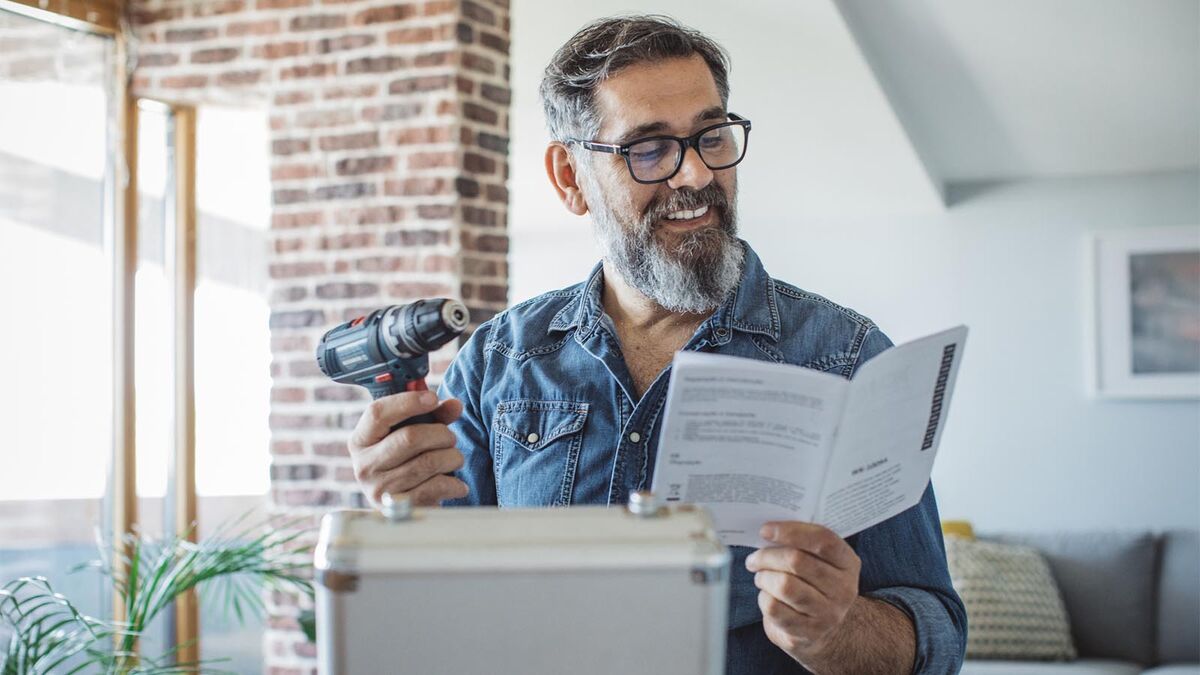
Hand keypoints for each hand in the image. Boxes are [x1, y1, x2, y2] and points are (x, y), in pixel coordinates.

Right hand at [347, 391, 468, 506]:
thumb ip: (434, 415)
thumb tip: (455, 405)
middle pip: (409, 438)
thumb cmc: (407, 461)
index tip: (432, 398)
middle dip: (440, 434)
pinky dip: (454, 483)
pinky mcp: (398, 509)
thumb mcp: (414, 432)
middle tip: (450, 438)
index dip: (408, 402)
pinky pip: (434, 487)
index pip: (377, 413)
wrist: (403, 506)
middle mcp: (364, 465)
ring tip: (455, 458)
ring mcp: (379, 489)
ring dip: (451, 457)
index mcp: (361, 440)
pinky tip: (456, 484)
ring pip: (427, 462)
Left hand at [745, 521, 861, 662]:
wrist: (823, 629)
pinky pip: (774, 607)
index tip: (765, 530)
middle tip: (754, 558)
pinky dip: (764, 598)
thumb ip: (802, 544)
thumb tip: (767, 530)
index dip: (791, 531)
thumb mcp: (819, 562)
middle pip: (797, 561)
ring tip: (761, 577)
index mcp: (848, 563)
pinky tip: (768, 596)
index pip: (823, 540)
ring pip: (784, 585)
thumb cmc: (813, 584)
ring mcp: (827, 613)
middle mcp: (843, 589)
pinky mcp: (807, 632)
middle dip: (767, 556)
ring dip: (764, 577)